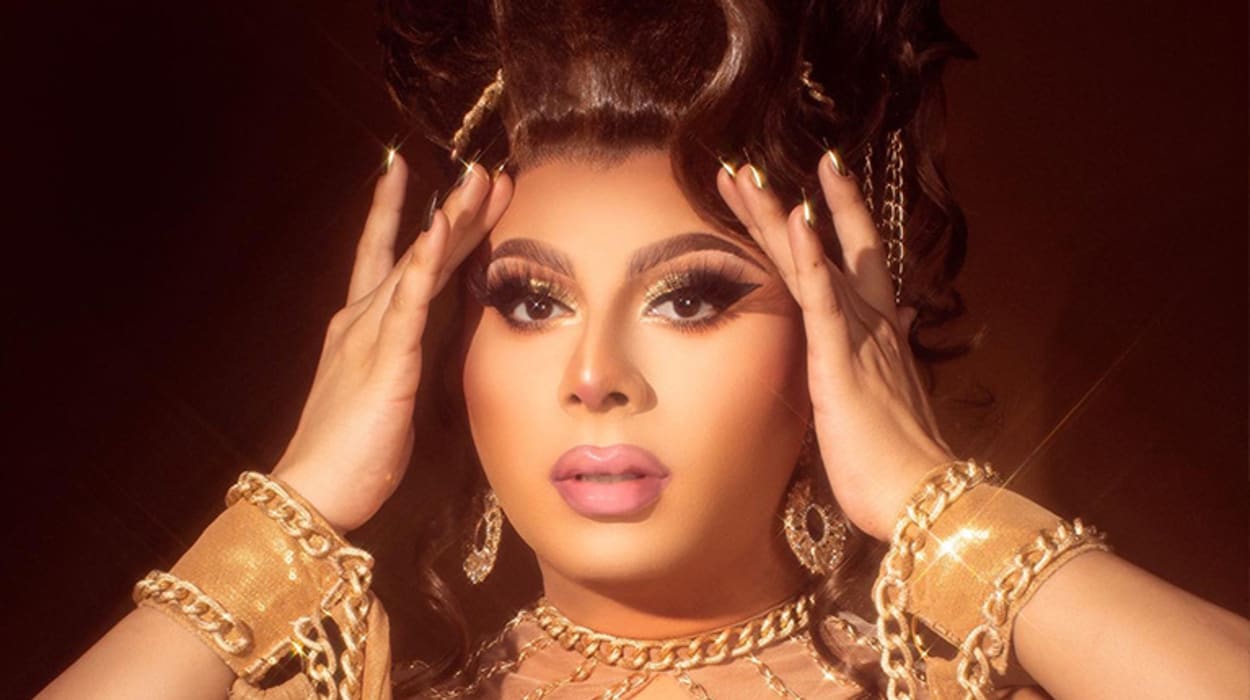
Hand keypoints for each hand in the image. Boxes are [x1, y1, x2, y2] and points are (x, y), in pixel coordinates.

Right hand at [273, 154, 511, 531]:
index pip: (393, 261)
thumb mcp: (384, 398)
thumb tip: (417, 354)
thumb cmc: (350, 454)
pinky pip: (408, 300)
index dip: (416, 221)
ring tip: (478, 180)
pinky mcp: (384, 360)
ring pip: (416, 263)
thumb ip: (400, 365)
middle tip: (484, 170)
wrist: (314, 491)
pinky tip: (440, 228)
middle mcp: (362, 320)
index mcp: (362, 330)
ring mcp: (370, 334)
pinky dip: (423, 261)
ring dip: (450, 219)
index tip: (438, 184)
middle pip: (414, 251)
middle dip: (452, 209)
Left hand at [717, 152, 953, 540]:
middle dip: (782, 204)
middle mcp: (870, 322)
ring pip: (814, 261)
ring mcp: (857, 336)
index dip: (827, 220)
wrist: (918, 498)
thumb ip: (880, 360)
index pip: (847, 262)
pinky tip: (797, 216)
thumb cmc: (892, 464)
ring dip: (778, 215)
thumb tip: (896, 327)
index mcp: (875, 334)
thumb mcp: (880, 402)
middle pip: (823, 247)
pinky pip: (824, 298)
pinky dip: (810, 257)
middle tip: (744, 168)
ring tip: (747, 174)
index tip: (798, 187)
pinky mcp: (843, 359)